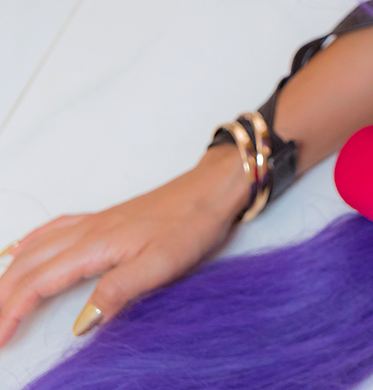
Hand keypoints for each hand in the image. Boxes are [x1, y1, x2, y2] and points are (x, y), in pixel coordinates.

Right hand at [0, 145, 248, 345]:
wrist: (213, 189)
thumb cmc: (192, 224)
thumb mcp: (161, 264)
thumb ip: (119, 291)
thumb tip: (80, 323)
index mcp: (93, 246)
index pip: (37, 284)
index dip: (12, 312)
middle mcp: (85, 232)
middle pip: (28, 267)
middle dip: (2, 298)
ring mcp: (94, 223)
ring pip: (35, 248)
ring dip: (9, 274)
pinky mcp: (105, 219)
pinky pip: (53, 229)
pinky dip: (29, 242)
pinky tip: (19, 249)